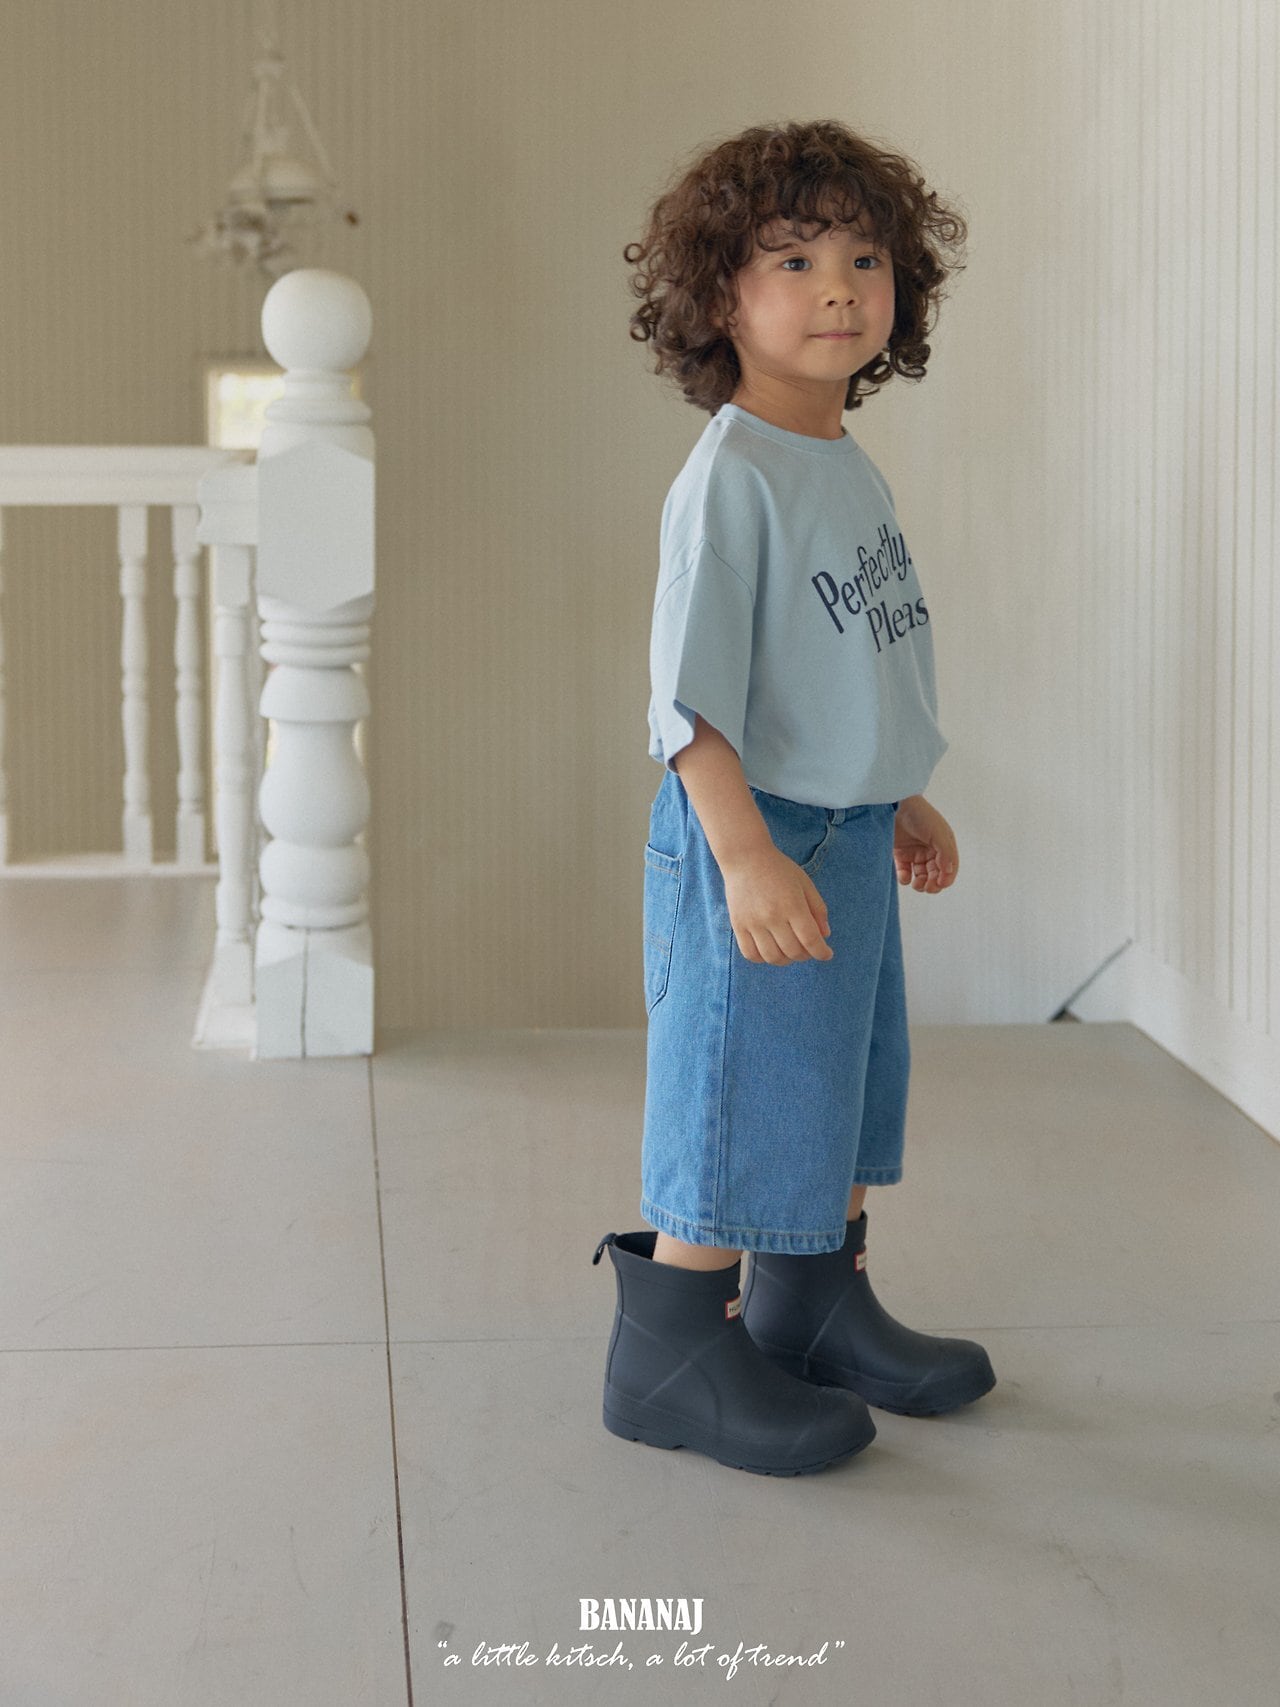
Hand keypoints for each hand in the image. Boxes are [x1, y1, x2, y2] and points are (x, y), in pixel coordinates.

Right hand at [720, 844, 834, 964]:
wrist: (745, 857)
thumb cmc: (779, 869)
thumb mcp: (805, 884)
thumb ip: (818, 909)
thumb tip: (825, 935)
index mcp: (792, 905)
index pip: (811, 940)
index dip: (822, 952)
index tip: (827, 954)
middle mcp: (772, 916)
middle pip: (793, 952)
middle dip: (806, 955)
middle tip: (808, 949)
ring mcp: (753, 922)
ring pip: (772, 957)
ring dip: (786, 960)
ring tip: (790, 950)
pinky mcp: (738, 925)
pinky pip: (751, 954)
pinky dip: (763, 958)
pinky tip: (771, 949)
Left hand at [892, 796, 958, 892]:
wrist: (894, 805)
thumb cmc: (920, 815)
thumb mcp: (938, 832)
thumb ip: (946, 852)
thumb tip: (948, 872)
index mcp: (944, 845)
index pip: (949, 868)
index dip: (946, 878)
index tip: (940, 884)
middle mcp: (931, 851)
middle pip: (935, 875)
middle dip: (933, 884)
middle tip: (927, 887)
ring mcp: (915, 853)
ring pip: (921, 876)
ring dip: (920, 884)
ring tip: (917, 885)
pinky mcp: (900, 854)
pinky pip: (904, 873)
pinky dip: (905, 878)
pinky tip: (905, 877)